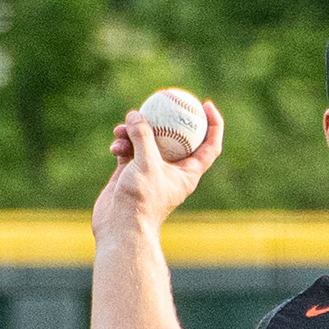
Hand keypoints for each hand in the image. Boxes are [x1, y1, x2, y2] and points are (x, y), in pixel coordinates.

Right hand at [92, 101, 224, 242]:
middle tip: (161, 100)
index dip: (213, 124)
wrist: (120, 228)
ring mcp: (150, 170)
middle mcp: (171, 171)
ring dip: (135, 130)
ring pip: (148, 140)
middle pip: (176, 137)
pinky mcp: (131, 171)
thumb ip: (143, 136)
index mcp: (188, 173)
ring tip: (122, 128)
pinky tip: (115, 143)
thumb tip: (135, 115)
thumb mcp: (146, 164)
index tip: (206, 104)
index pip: (209, 146)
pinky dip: (123, 143)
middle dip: (167, 118)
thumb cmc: (141, 201)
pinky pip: (129, 148)